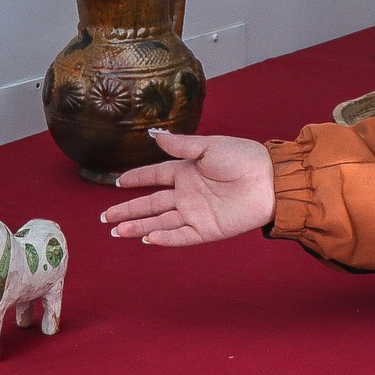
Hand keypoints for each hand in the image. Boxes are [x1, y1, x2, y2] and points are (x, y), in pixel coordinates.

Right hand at [101, 131, 274, 245]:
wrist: (270, 180)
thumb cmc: (243, 157)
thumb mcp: (208, 146)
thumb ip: (180, 145)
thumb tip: (154, 135)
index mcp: (187, 171)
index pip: (154, 176)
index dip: (136, 178)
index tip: (117, 181)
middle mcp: (188, 193)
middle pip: (150, 203)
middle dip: (127, 210)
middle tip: (105, 217)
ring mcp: (196, 213)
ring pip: (160, 222)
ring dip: (138, 226)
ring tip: (116, 231)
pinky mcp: (207, 229)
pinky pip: (181, 236)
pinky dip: (164, 238)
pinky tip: (147, 239)